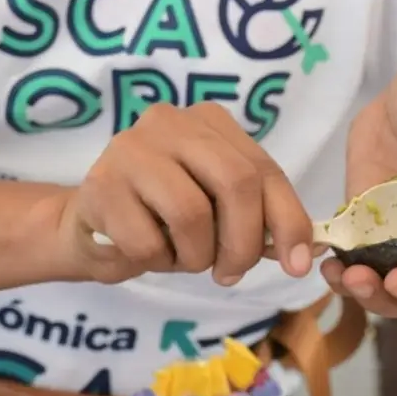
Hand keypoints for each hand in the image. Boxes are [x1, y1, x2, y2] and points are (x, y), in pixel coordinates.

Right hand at [63, 103, 314, 285]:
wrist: (89, 227)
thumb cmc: (162, 219)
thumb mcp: (218, 213)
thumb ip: (259, 222)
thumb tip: (307, 253)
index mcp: (210, 123)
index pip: (265, 171)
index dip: (289, 221)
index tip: (300, 265)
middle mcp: (171, 122)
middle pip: (236, 184)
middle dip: (243, 243)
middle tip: (230, 273)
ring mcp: (131, 148)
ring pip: (192, 214)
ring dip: (195, 256)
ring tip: (181, 258)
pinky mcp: (99, 184)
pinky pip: (148, 242)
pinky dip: (156, 262)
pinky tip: (146, 252)